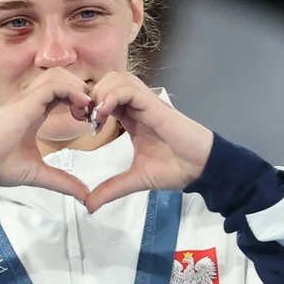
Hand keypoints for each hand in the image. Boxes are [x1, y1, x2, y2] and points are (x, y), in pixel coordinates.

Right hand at [0, 67, 92, 199]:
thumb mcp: (38, 174)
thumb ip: (62, 181)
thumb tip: (84, 194)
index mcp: (34, 112)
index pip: (61, 93)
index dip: (79, 101)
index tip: (90, 121)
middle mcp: (31, 101)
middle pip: (63, 78)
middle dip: (82, 91)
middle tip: (92, 113)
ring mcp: (27, 98)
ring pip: (60, 75)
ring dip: (78, 89)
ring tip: (86, 110)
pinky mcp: (26, 101)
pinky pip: (54, 84)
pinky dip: (72, 91)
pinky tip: (81, 106)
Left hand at [84, 72, 213, 212]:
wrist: (201, 168)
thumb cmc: (176, 169)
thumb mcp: (136, 179)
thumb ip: (112, 188)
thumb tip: (89, 206)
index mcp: (133, 117)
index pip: (106, 96)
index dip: (90, 105)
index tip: (83, 124)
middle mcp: (138, 106)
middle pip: (109, 79)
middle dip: (91, 94)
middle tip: (84, 117)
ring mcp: (147, 103)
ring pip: (118, 78)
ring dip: (101, 92)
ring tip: (95, 115)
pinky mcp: (155, 105)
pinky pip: (129, 89)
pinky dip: (112, 96)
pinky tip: (104, 113)